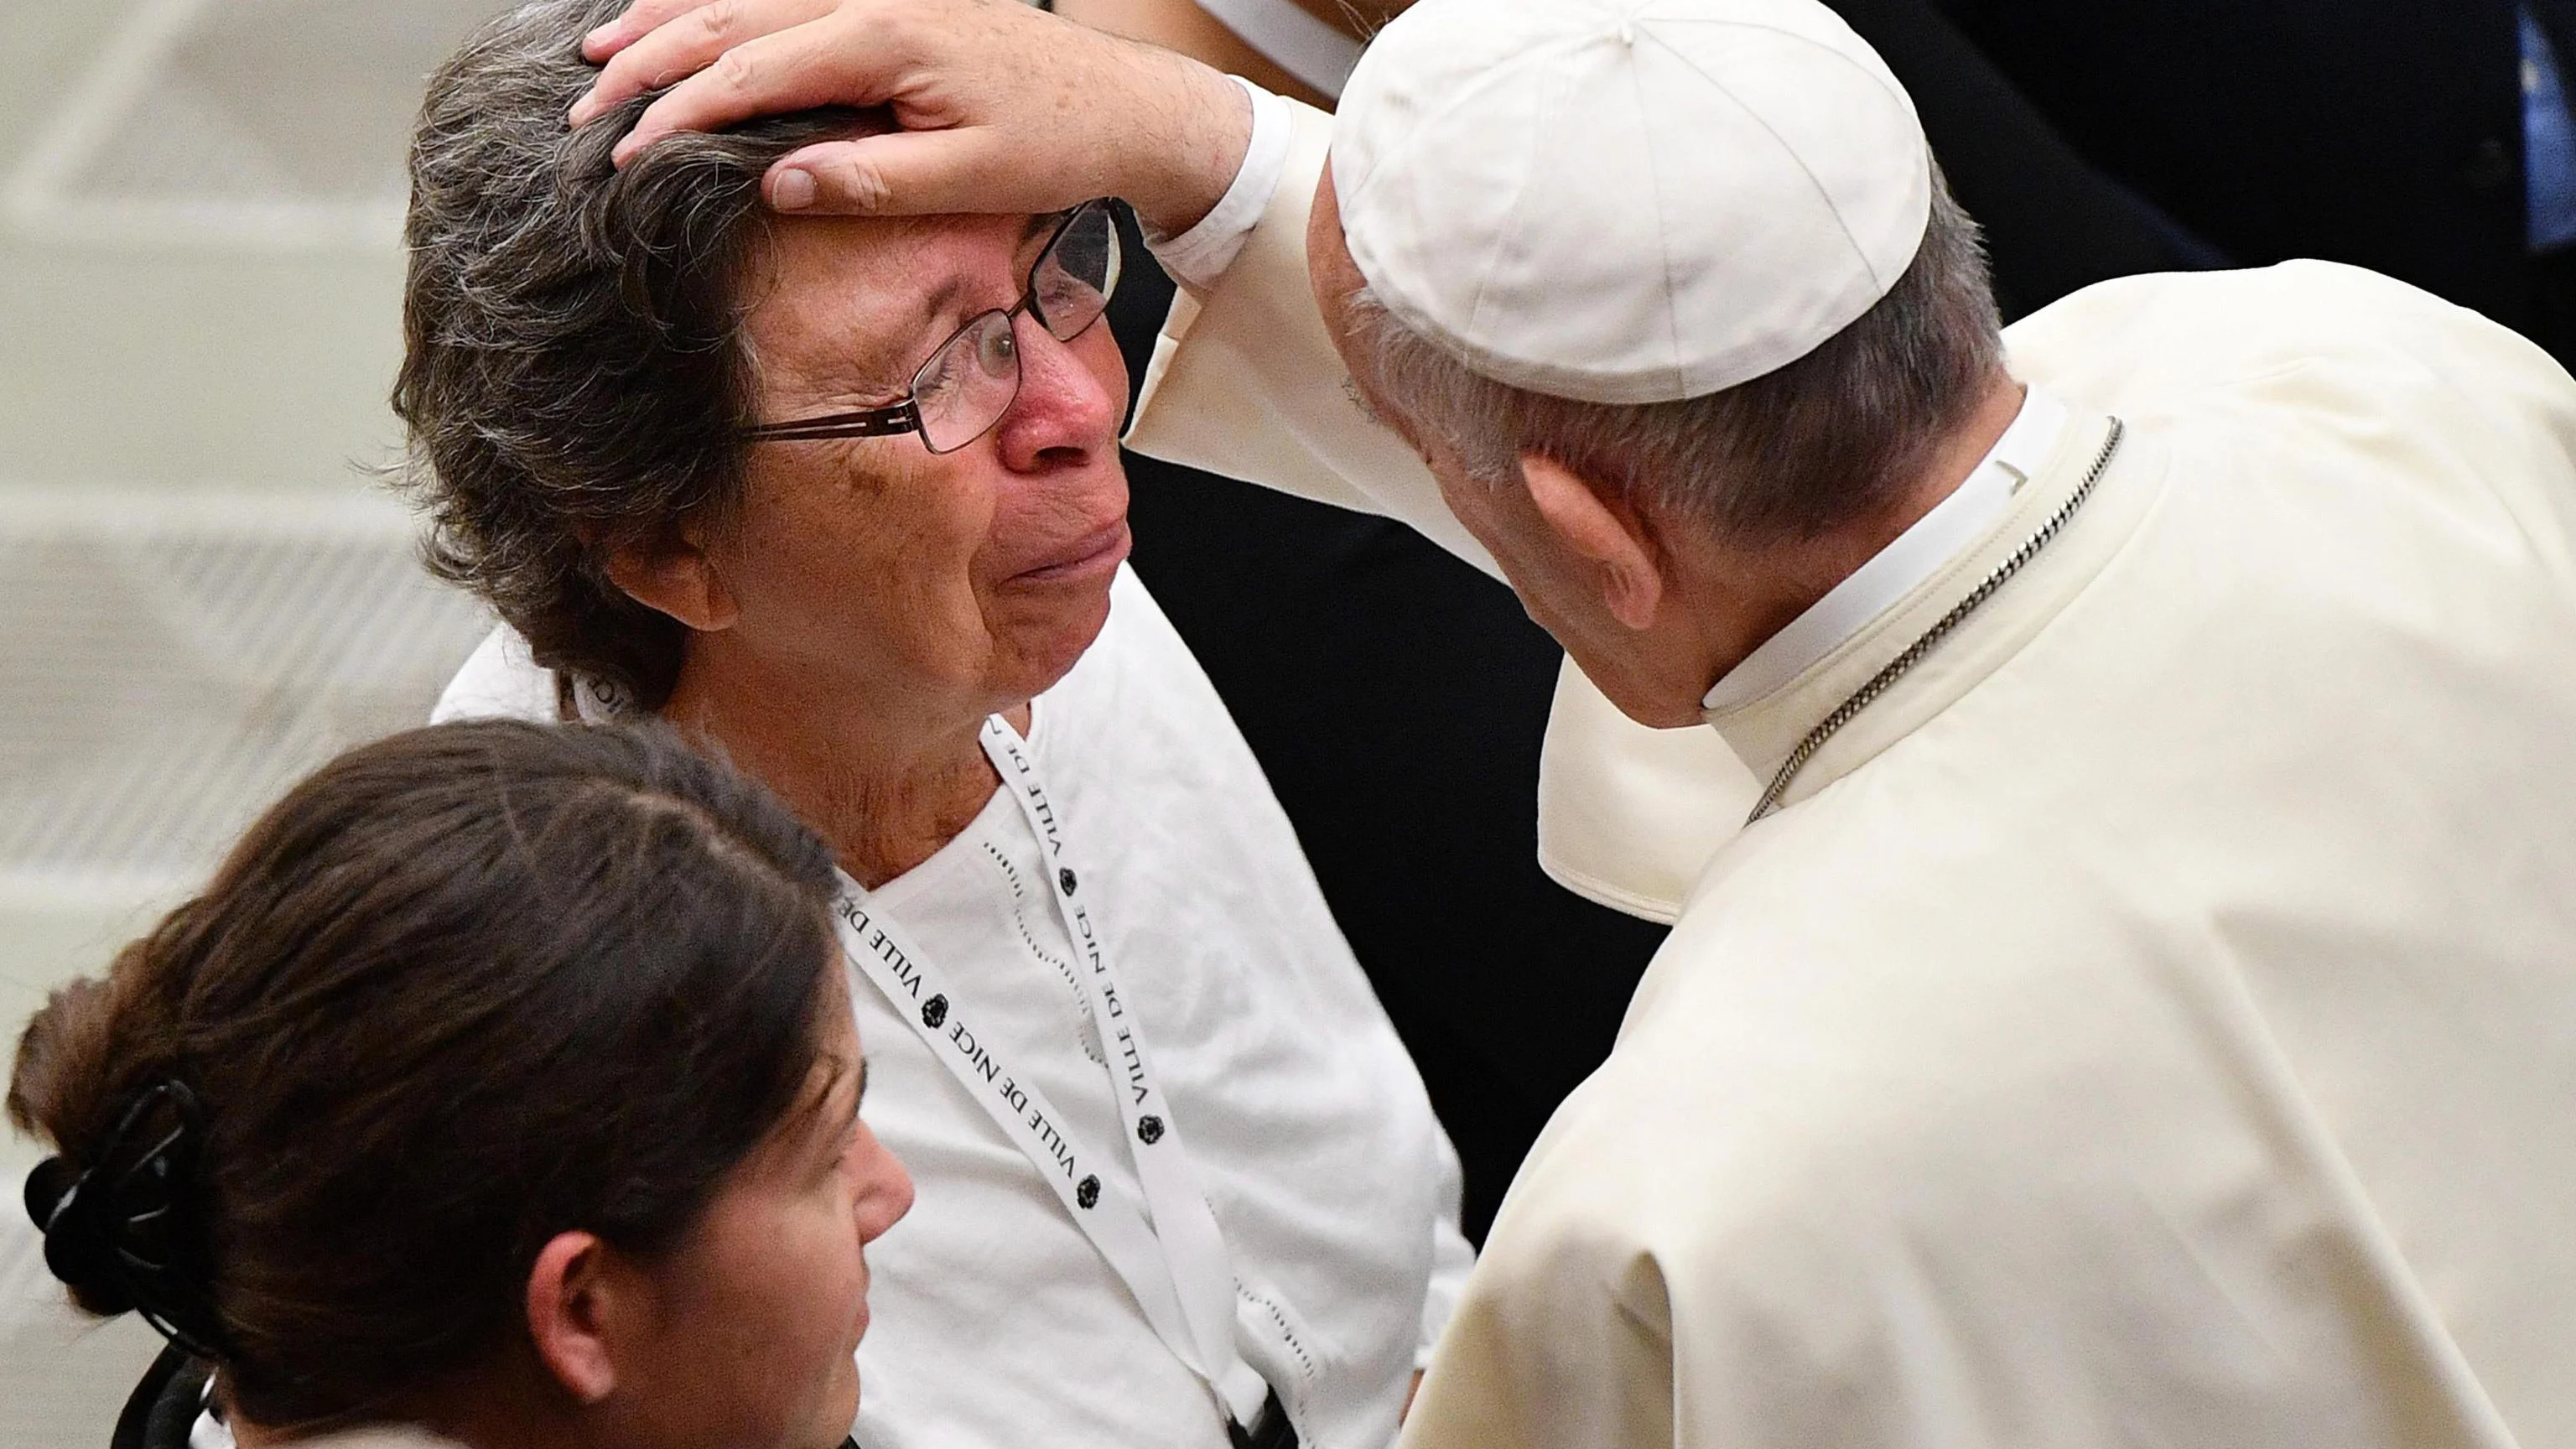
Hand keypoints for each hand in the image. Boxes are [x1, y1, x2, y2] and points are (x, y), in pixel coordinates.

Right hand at [568, 0, 1253, 234]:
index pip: (750, 74)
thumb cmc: (1059, 141)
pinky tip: (685, 24)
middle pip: (729, 22)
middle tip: (585, 111)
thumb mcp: (971, 180)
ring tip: (602, 55)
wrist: (1125, 103)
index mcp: (884, 42)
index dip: (677, 115)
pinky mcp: (888, 8)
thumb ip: (871, 182)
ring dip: (668, 23)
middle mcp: (871, 4)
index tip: (623, 156)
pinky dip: (722, 11)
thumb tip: (775, 186)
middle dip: (648, 65)